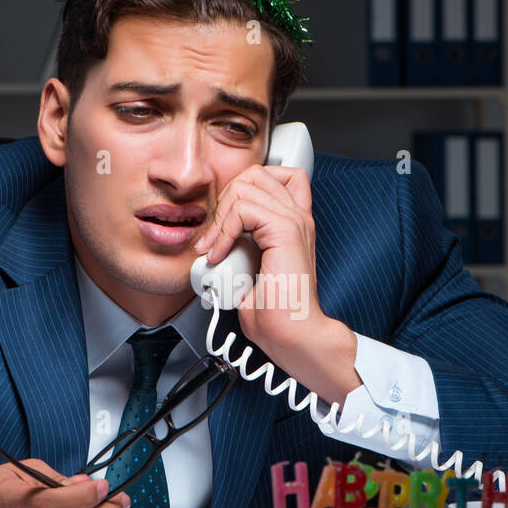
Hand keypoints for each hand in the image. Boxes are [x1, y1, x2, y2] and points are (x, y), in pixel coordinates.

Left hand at [192, 164, 361, 406]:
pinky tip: (221, 255)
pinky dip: (224, 230)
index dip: (242, 190)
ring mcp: (295, 221)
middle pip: (257, 173)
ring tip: (215, 248)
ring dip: (221, 217)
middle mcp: (298, 217)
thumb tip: (209, 247)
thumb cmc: (275, 314)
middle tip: (215, 237)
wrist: (291, 335)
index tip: (223, 227)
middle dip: (226, 199)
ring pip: (247, 185)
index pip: (274, 176)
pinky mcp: (286, 231)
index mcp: (293, 224)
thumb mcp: (248, 271)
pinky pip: (244, 208)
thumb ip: (238, 249)